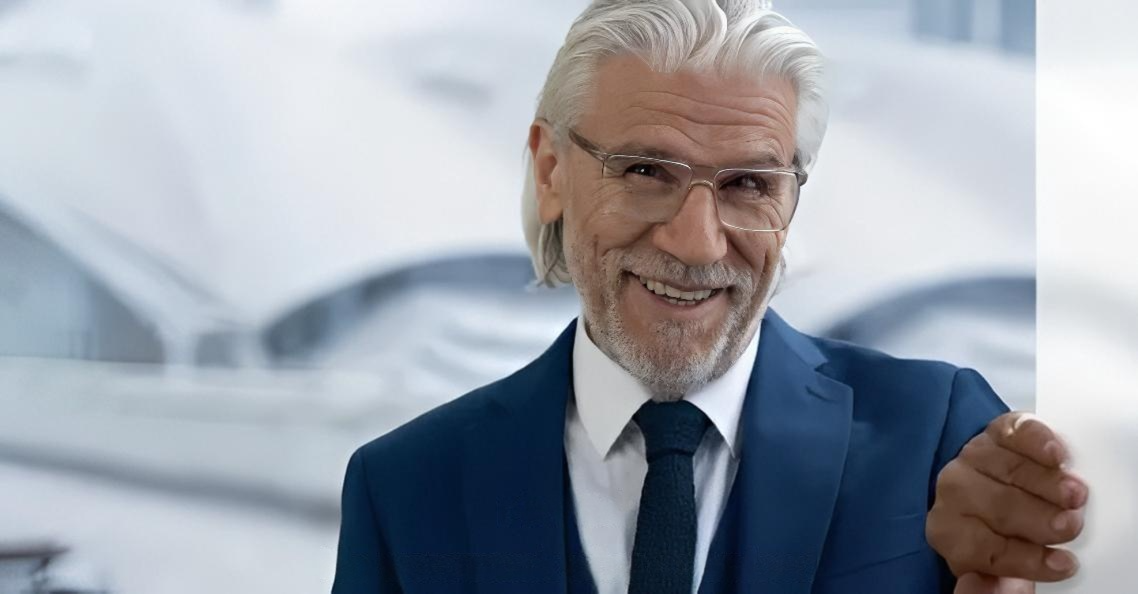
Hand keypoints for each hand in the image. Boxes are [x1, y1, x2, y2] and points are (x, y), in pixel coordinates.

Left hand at [926, 412, 1088, 592]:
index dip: (1026, 559)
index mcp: (949, 533)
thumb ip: (995, 586)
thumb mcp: (992, 568)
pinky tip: (1055, 455)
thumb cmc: (996, 535)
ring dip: (1046, 483)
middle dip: (1038, 518)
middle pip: (997, 506)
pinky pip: (1013, 431)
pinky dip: (1036, 440)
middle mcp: (954, 492)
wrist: (993, 490)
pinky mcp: (995, 432)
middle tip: (1070, 526)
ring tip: (1075, 497)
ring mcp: (973, 458)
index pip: (982, 549)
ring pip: (1009, 469)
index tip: (1064, 564)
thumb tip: (1009, 590)